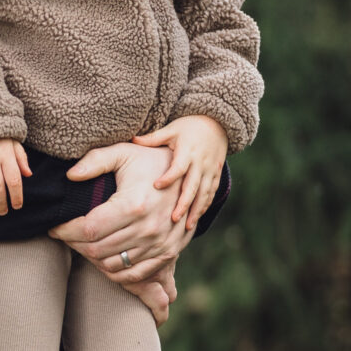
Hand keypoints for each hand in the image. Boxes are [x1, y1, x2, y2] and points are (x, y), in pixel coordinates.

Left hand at [52, 140, 193, 291]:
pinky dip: (113, 271)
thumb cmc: (150, 160)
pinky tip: (102, 256)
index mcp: (133, 205)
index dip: (65, 232)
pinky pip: (133, 274)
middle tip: (66, 235)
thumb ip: (95, 160)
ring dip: (91, 258)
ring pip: (112, 265)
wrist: (190, 173)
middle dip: (74, 245)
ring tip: (82, 244)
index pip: (88, 230)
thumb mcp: (123, 152)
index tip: (54, 227)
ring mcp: (159, 244)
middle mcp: (147, 229)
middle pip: (96, 251)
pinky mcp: (168, 253)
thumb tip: (70, 175)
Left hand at [134, 114, 227, 229]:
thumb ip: (153, 137)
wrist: (217, 123)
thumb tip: (132, 139)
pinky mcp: (216, 175)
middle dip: (184, 203)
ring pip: (204, 193)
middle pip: (193, 186)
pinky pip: (211, 193)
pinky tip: (196, 219)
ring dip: (195, 210)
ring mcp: (210, 170)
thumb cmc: (188, 126)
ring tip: (186, 226)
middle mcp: (201, 163)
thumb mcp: (171, 129)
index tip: (156, 186)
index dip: (169, 177)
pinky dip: (204, 206)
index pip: (178, 166)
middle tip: (173, 219)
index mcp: (187, 151)